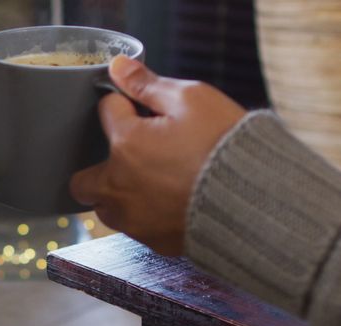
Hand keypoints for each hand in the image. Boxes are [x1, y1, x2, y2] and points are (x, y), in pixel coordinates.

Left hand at [70, 56, 244, 255]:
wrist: (258, 199)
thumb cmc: (225, 145)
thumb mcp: (192, 99)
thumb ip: (148, 85)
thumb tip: (118, 68)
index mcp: (125, 145)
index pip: (106, 112)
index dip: (125, 106)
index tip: (144, 110)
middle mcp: (119, 187)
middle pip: (82, 180)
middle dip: (98, 166)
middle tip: (131, 156)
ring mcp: (135, 220)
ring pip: (106, 209)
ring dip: (117, 196)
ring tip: (151, 183)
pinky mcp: (154, 242)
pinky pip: (135, 229)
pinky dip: (145, 216)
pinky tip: (171, 203)